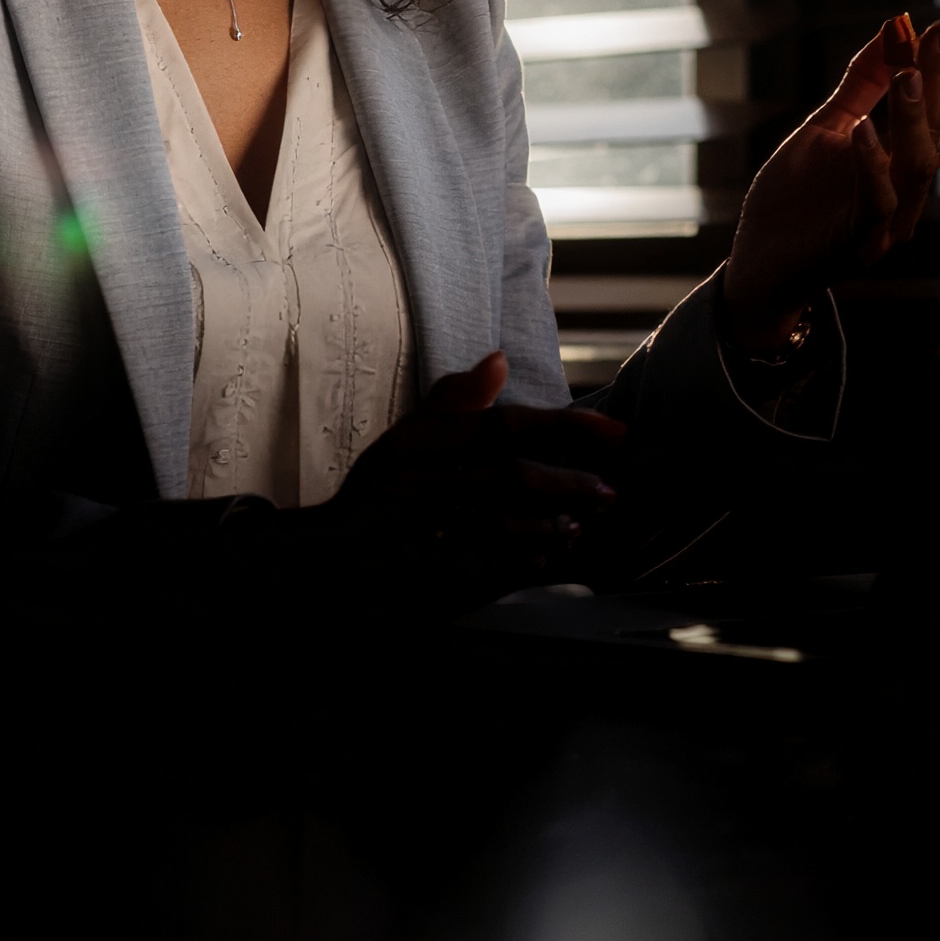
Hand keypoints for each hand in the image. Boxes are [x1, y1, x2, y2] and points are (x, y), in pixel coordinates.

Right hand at [336, 351, 623, 583]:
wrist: (326, 566)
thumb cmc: (372, 499)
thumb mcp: (401, 441)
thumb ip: (451, 401)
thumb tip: (499, 360)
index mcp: (417, 446)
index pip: (499, 426)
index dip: (562, 427)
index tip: (612, 432)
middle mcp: (421, 487)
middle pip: (508, 476)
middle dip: (567, 481)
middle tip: (610, 486)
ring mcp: (425, 536)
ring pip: (505, 524)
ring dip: (555, 522)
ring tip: (588, 519)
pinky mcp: (431, 580)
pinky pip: (493, 569)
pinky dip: (531, 559)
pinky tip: (556, 553)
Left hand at [721, 14, 939, 351]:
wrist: (756, 262)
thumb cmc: (791, 199)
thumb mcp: (824, 130)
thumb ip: (859, 87)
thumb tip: (889, 31)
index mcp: (899, 166)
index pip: (938, 119)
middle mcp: (903, 194)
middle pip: (936, 134)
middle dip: (937, 83)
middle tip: (937, 37)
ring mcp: (884, 222)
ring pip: (915, 166)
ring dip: (912, 117)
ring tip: (906, 73)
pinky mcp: (857, 243)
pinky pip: (876, 201)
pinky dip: (871, 163)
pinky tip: (862, 130)